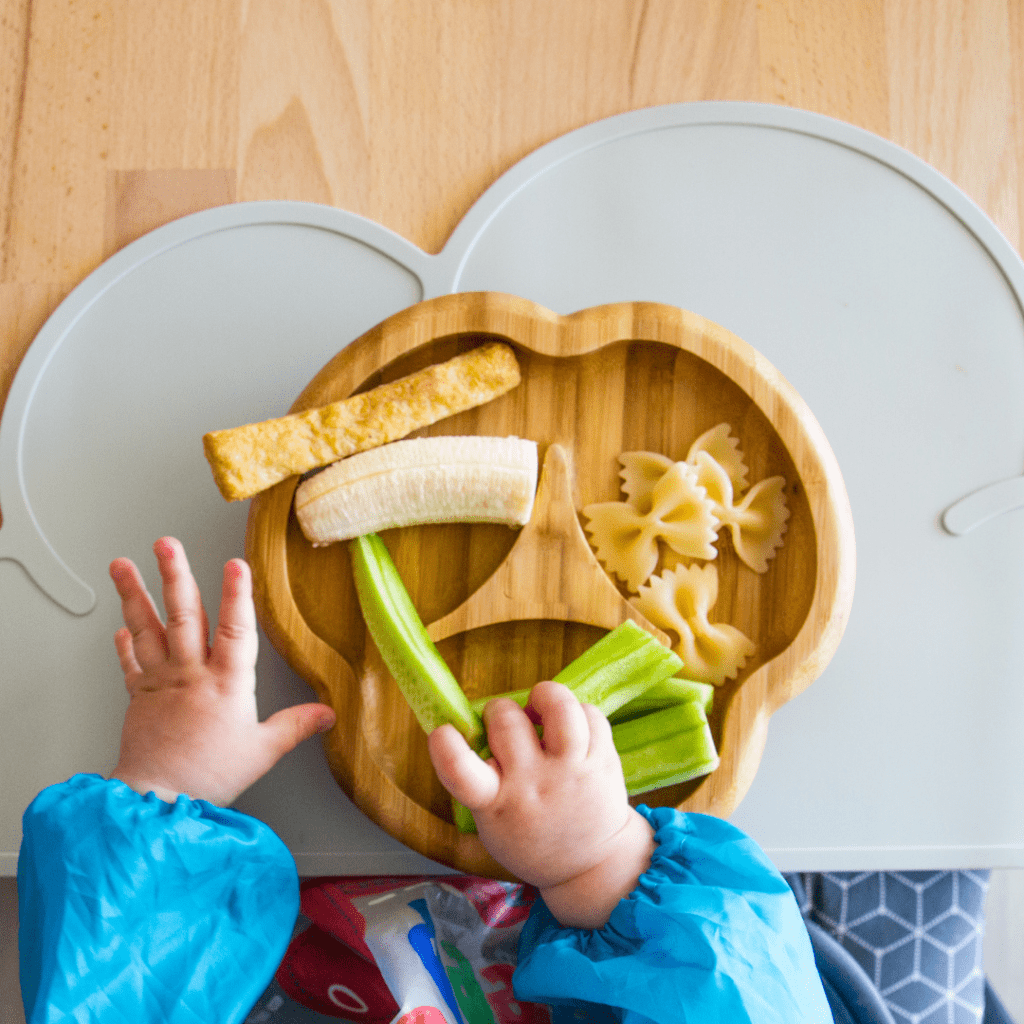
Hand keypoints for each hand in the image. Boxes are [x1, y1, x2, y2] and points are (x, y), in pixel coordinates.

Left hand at [108, 537, 335, 805]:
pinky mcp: (139, 696)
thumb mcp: (262, 751)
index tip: (235, 564)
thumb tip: (327, 713)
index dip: (237, 596)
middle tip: (166, 544)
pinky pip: (130, 662)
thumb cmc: (209, 776)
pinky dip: (125, 641)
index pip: (236, 630)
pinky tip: (121, 623)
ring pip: (148, 629)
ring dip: (135, 594)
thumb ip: (295, 726)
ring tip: (122, 565)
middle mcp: (191, 674)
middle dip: (175, 576)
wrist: (157, 801)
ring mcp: (161, 682)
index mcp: (226, 683)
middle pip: (183, 616)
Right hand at [428, 680, 654, 928]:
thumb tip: (473, 723)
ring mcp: (572, 770)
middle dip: (499, 710)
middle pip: (507, 720)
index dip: (446, 746)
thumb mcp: (491, 821)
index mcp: (496, 803)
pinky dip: (577, 711)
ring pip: (559, 707)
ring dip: (545, 696)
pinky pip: (590, 713)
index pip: (461, 772)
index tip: (442, 732)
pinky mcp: (603, 760)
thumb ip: (478, 778)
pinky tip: (571, 727)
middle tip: (506, 724)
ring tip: (541, 708)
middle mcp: (533, 783)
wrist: (592, 866)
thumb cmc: (530, 836)